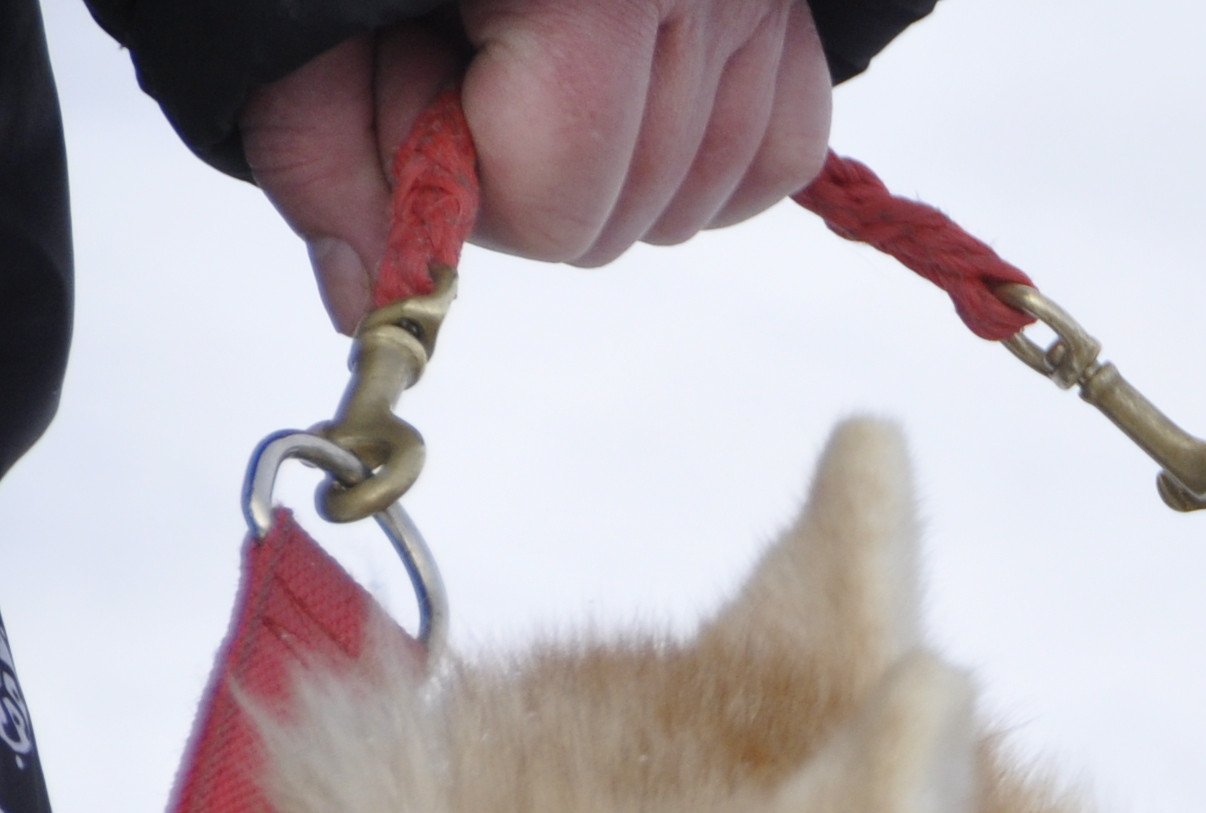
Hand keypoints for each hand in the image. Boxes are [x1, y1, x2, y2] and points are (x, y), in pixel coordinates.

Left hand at [244, 1, 836, 329]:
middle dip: (526, 173)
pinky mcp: (797, 10)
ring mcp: (762, 2)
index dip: (460, 182)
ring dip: (604, 158)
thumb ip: (319, 139)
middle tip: (462, 54)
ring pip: (699, 201)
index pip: (556, 209)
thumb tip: (367, 302)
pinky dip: (700, 149)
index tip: (413, 82)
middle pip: (624, 220)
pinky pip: (773, 157)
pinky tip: (629, 85)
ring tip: (534, 47)